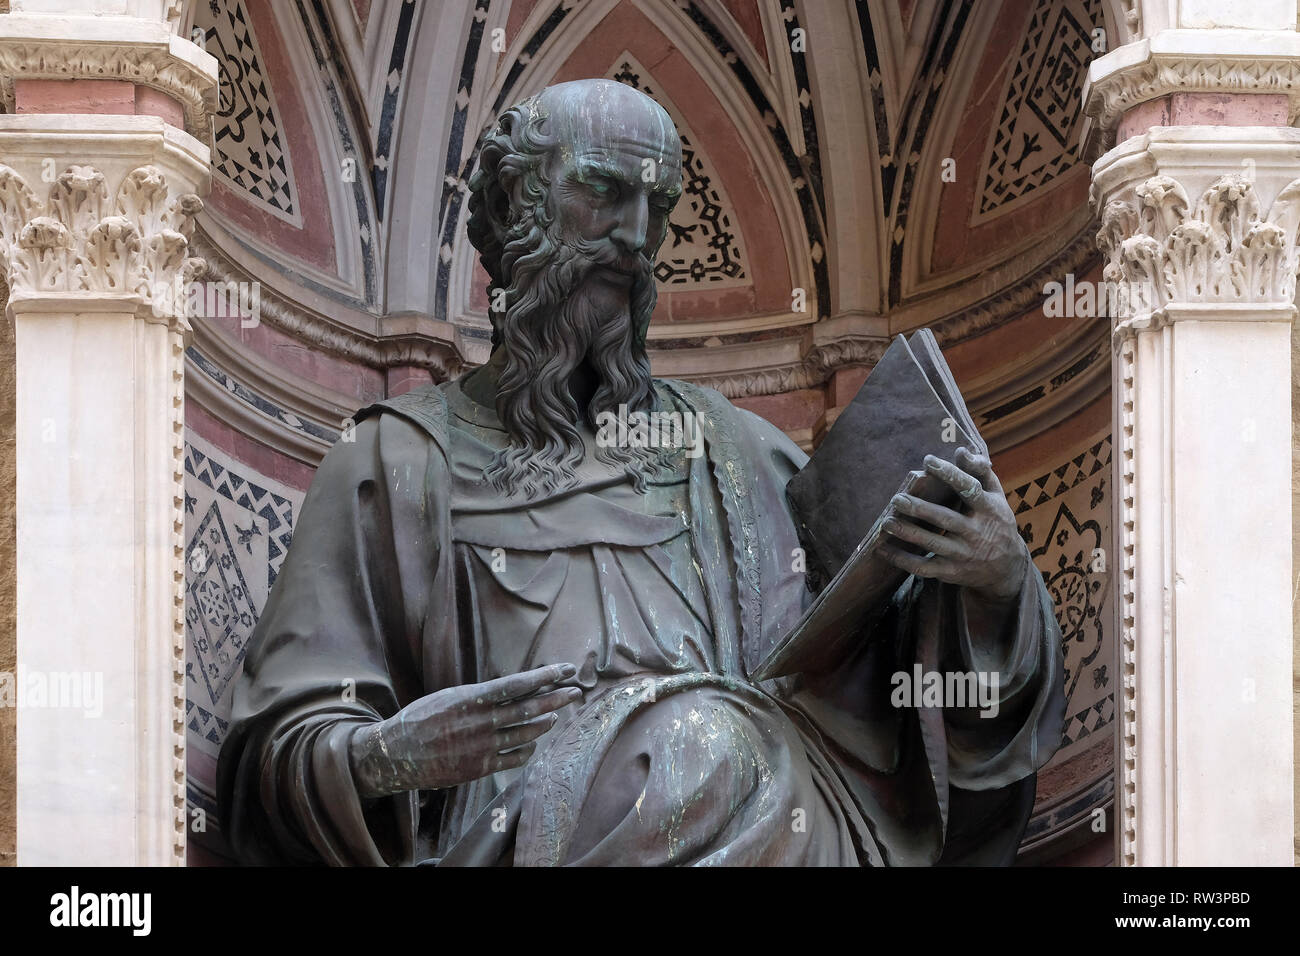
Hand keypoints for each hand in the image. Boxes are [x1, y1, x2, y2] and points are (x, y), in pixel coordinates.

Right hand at [348, 663, 582, 798]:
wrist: (396, 753)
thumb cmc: (421, 718)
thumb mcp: (450, 697)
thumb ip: (481, 697)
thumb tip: (512, 690)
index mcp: (473, 698)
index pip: (518, 684)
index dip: (544, 677)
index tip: (565, 669)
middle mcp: (482, 722)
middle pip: (529, 709)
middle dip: (557, 699)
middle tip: (576, 692)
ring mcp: (482, 746)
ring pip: (526, 734)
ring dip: (544, 724)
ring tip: (555, 717)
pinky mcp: (479, 768)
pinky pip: (513, 759)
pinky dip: (527, 750)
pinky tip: (533, 744)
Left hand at [879, 447, 1026, 603]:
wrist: (1008, 567)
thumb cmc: (996, 521)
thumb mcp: (996, 496)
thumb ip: (980, 471)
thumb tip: (960, 450)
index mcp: (989, 509)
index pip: (969, 488)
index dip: (949, 474)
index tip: (928, 460)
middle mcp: (976, 532)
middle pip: (945, 519)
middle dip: (920, 509)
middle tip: (896, 499)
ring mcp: (964, 554)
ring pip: (932, 544)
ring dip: (908, 533)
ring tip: (887, 522)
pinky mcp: (952, 572)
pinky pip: (923, 568)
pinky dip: (902, 560)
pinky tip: (883, 549)